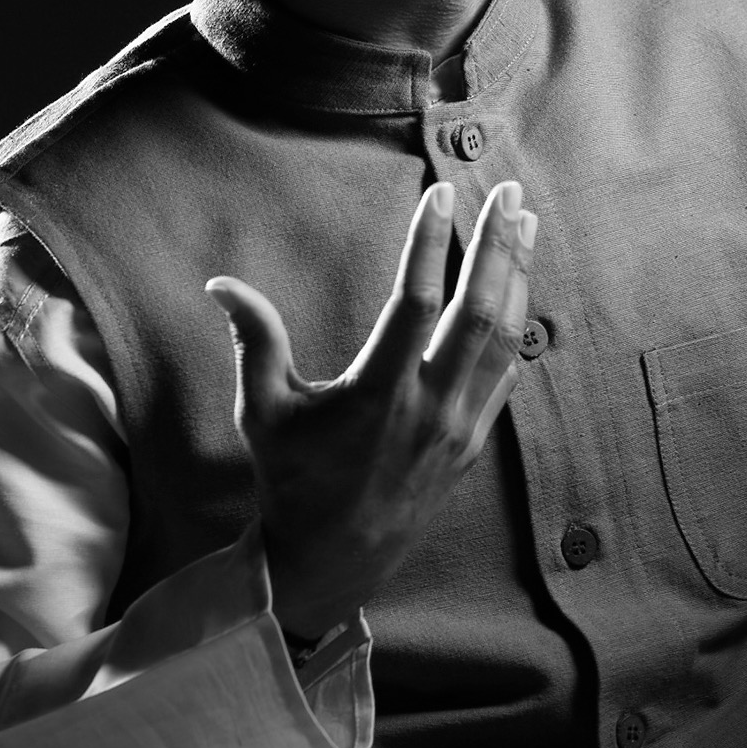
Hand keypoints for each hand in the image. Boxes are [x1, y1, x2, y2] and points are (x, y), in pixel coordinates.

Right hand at [206, 179, 537, 640]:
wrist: (336, 559)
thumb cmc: (292, 481)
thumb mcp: (263, 414)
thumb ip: (255, 343)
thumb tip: (221, 284)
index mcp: (377, 395)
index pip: (416, 304)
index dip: (430, 245)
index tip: (441, 196)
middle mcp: (429, 408)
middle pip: (480, 311)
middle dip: (496, 244)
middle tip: (505, 189)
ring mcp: (459, 426)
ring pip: (505, 337)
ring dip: (517, 274)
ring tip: (524, 220)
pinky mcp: (474, 440)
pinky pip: (506, 372)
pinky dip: (516, 325)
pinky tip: (519, 287)